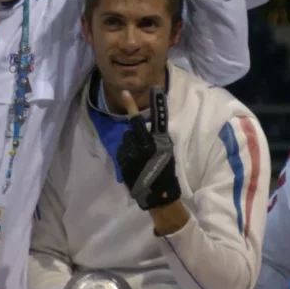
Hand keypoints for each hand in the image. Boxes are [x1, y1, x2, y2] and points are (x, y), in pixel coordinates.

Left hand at [115, 89, 180, 210]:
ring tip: (140, 158)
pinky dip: (127, 155)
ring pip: (125, 141)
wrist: (159, 196)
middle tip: (144, 148)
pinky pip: (121, 152)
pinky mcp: (122, 164)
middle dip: (135, 135)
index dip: (132, 106)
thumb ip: (158, 138)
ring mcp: (127, 156)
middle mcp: (137, 147)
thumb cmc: (167, 173)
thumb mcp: (167, 151)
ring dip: (130, 145)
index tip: (124, 93)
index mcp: (151, 142)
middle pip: (131, 131)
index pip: (139, 120)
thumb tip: (152, 127)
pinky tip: (135, 165)